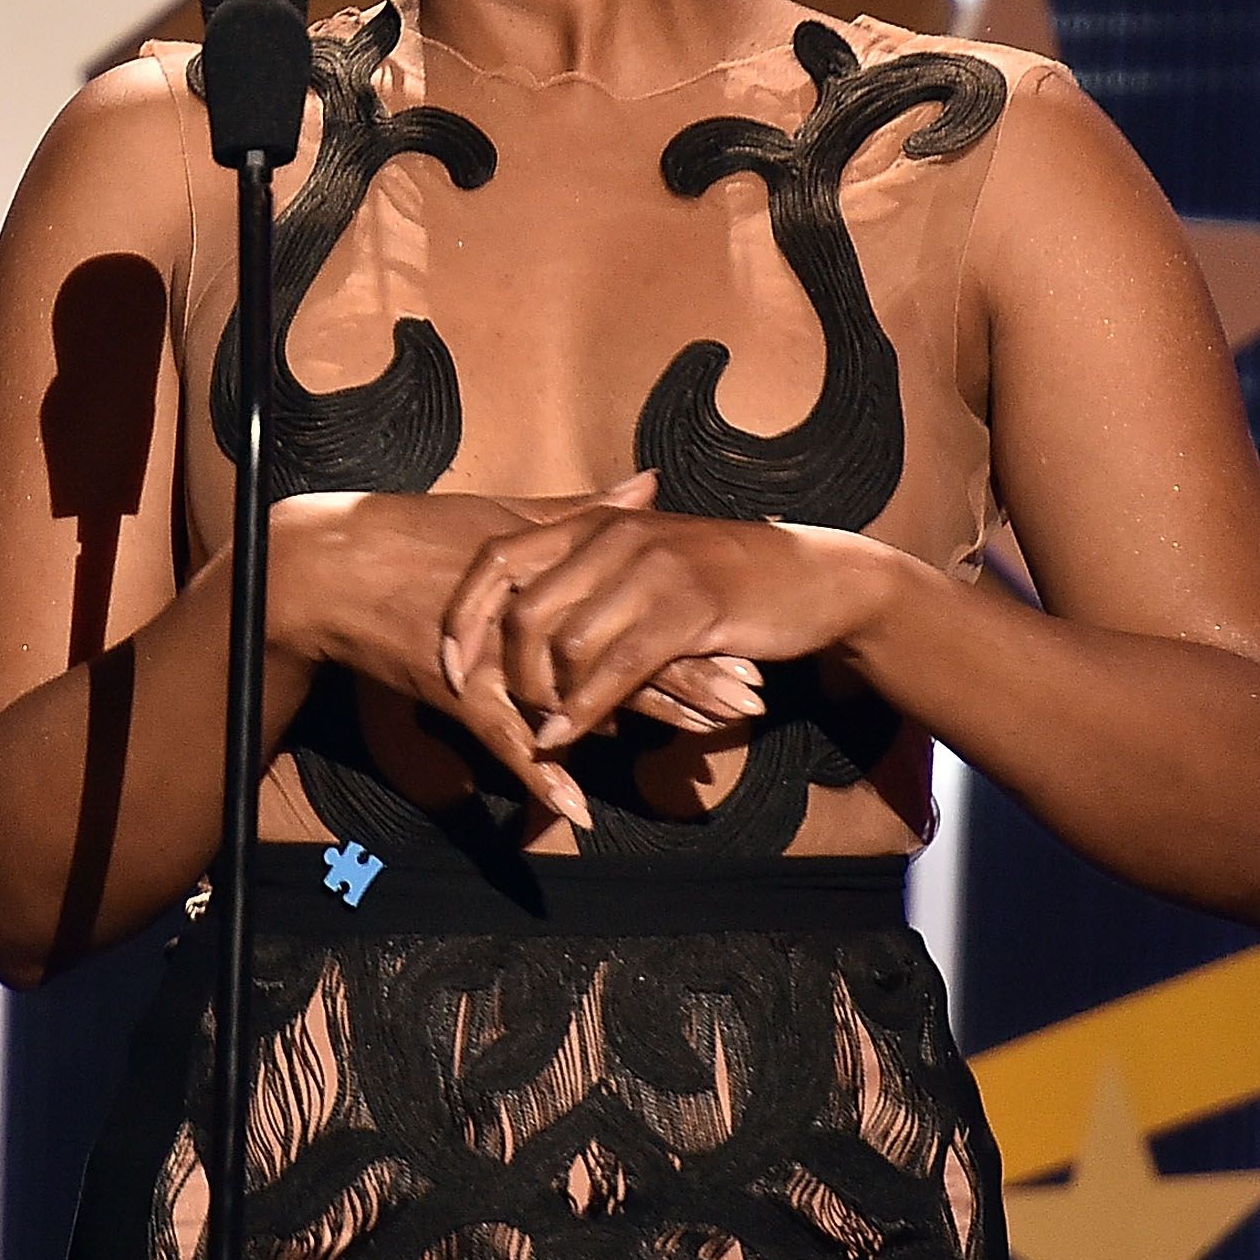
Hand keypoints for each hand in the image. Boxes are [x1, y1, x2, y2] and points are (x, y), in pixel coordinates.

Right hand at [269, 479, 753, 828]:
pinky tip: (581, 812)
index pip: (634, 607)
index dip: (693, 631)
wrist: (339, 567)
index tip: (748, 648)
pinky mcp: (460, 696)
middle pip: (625, 653)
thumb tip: (647, 484)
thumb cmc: (418, 534)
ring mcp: (498, 661)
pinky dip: (544, 779)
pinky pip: (508, 746)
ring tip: (705, 749)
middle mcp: (533, 620)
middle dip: (691, 681)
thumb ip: (580, 512)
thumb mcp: (505, 519)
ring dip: (645, 722)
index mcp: (549, 575)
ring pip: (583, 699)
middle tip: (751, 701)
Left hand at [444, 489, 901, 754]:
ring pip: (567, 644)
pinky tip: (567, 736)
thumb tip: (521, 614)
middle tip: (505, 709)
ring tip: (542, 729)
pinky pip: (617, 667)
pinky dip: (584, 709)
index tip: (447, 661)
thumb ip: (587, 572)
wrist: (812, 576)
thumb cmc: (720, 574)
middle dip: (506, 669)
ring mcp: (650, 572)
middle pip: (524, 609)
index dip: (464, 613)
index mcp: (592, 523)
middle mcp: (612, 537)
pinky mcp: (688, 611)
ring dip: (547, 697)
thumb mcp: (645, 558)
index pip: (499, 560)